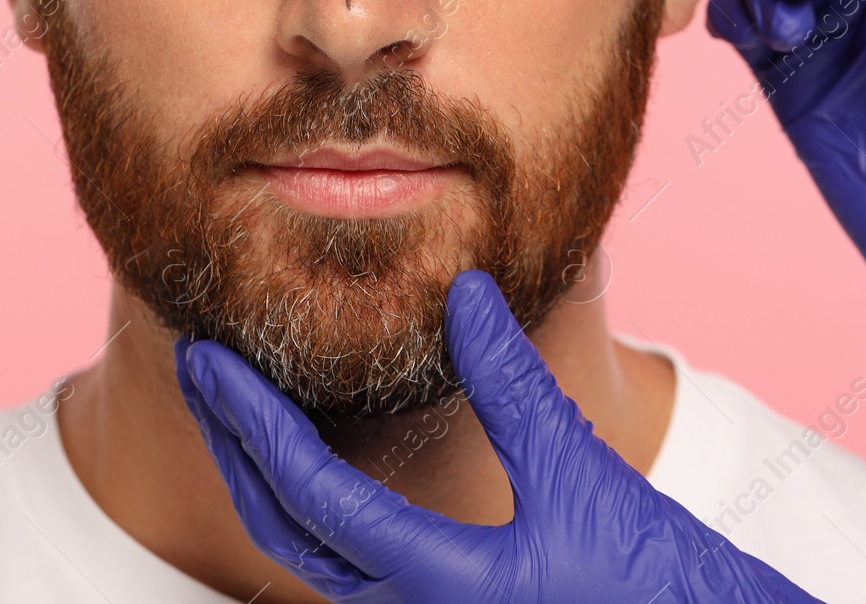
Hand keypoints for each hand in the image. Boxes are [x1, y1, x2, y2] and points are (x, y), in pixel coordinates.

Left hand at [175, 270, 821, 602]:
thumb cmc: (665, 587)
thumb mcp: (586, 479)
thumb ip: (516, 388)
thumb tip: (463, 291)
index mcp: (443, 588)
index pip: (313, 494)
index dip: (250, 419)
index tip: (205, 358)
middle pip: (289, 536)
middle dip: (235, 449)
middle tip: (200, 371)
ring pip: (315, 562)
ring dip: (269, 481)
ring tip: (241, 409)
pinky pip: (358, 572)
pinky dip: (318, 513)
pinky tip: (320, 469)